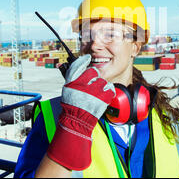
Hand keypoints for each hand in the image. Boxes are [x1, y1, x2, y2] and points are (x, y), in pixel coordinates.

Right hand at [47, 54, 115, 169]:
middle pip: (94, 73)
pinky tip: (102, 96)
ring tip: (95, 94)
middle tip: (91, 86)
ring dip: (101, 86)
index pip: (82, 65)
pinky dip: (108, 92)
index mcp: (74, 81)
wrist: (76, 120)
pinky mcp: (103, 99)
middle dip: (94, 78)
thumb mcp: (68, 85)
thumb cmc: (71, 103)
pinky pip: (110, 89)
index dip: (86, 66)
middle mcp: (84, 85)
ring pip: (103, 81)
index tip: (88, 65)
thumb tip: (85, 58)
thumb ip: (74, 71)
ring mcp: (94, 92)